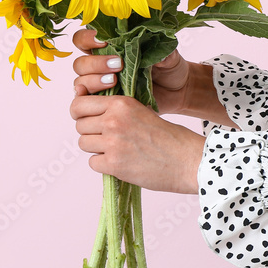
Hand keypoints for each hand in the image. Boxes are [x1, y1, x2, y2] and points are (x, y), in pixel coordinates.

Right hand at [70, 28, 193, 114]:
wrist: (177, 92)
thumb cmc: (170, 69)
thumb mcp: (169, 56)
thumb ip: (163, 51)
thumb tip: (157, 53)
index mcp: (111, 48)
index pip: (84, 40)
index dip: (87, 38)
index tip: (103, 41)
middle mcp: (100, 65)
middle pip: (80, 63)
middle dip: (95, 63)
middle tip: (117, 65)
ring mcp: (101, 85)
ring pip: (81, 81)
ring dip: (93, 80)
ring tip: (114, 81)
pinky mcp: (105, 102)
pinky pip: (87, 101)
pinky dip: (88, 98)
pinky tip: (103, 96)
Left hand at [70, 93, 203, 193]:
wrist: (188, 160)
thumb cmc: (168, 136)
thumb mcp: (141, 110)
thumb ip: (116, 109)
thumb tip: (85, 108)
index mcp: (121, 103)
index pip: (79, 104)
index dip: (80, 112)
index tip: (86, 118)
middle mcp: (113, 120)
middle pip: (79, 125)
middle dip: (89, 132)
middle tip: (106, 138)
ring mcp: (112, 143)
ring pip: (83, 143)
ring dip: (95, 148)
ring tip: (115, 150)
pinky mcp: (114, 164)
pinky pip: (92, 162)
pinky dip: (102, 164)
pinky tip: (119, 162)